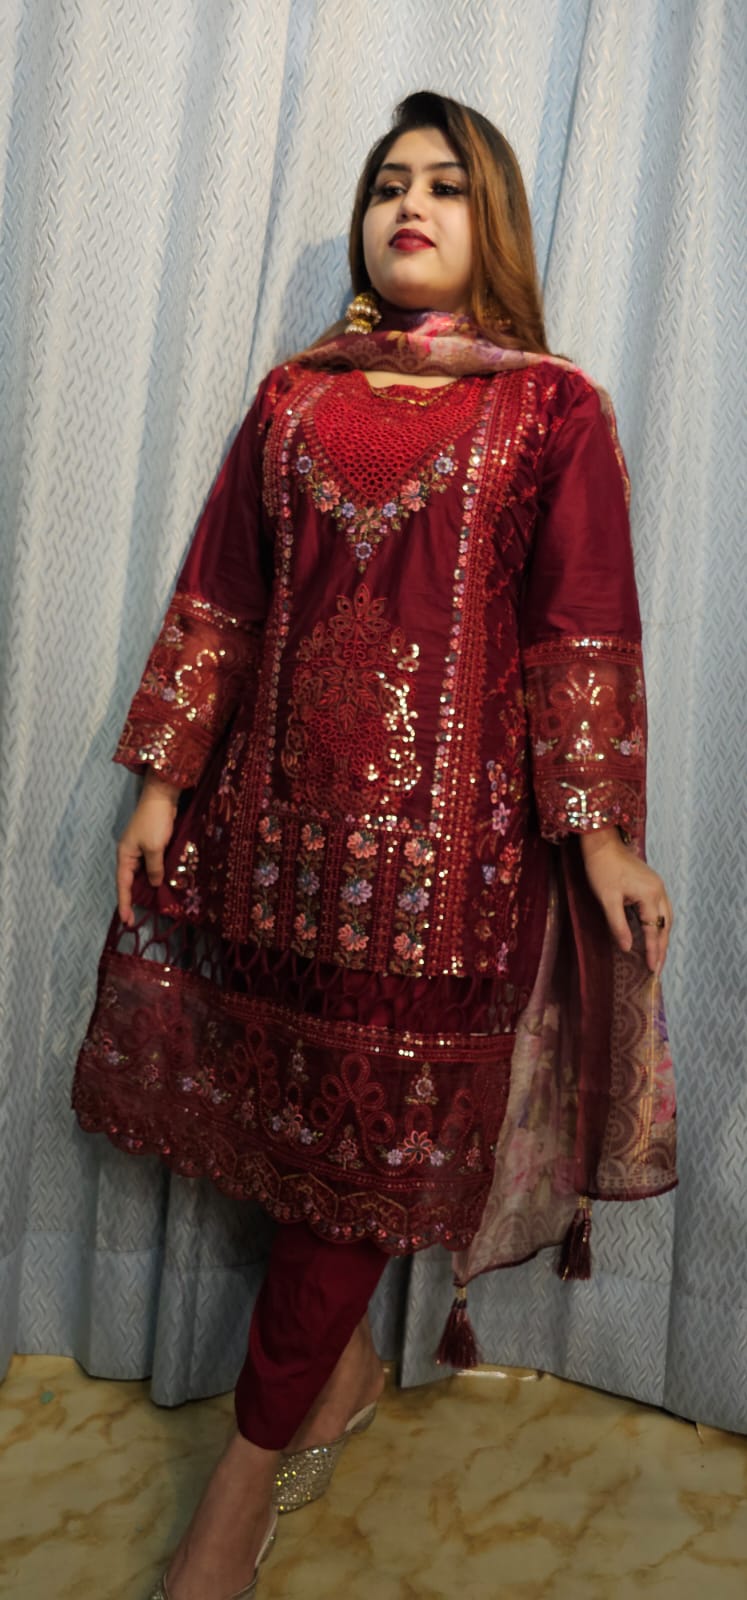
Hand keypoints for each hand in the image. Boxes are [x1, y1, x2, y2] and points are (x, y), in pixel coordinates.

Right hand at [116, 772, 179, 927]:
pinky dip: (154, 876)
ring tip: (149, 906)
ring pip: (141, 874)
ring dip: (145, 888)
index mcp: (124, 855)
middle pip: (129, 881)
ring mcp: (140, 849)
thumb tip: (153, 884)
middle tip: (136, 918)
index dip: (124, 903)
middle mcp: (129, 854)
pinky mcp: (151, 845)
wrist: (162, 797)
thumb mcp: (154, 848)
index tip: (126, 921)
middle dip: (133, 899)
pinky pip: (150, 866)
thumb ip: (154, 868)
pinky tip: (160, 885)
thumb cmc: (154, 822)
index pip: (122, 885)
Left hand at [579, 827, 672, 977]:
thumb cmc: (602, 869)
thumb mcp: (607, 900)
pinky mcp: (652, 883)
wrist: (602, 843)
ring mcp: (658, 886)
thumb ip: (618, 925)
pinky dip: (659, 924)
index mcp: (650, 895)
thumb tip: (628, 948)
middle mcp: (659, 891)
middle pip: (666, 925)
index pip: (654, 930)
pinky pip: (661, 908)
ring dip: (663, 936)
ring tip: (658, 955)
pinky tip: (654, 932)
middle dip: (662, 948)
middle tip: (658, 968)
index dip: (653, 951)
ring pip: (666, 917)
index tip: (653, 970)